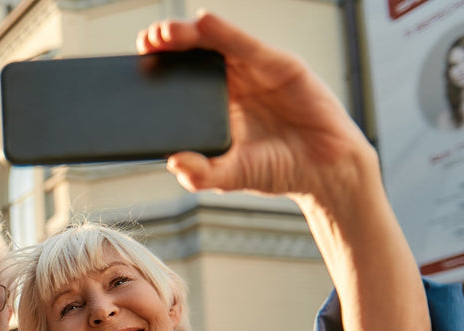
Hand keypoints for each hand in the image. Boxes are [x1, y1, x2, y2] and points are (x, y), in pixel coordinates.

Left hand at [137, 11, 374, 204]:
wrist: (325, 172)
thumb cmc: (280, 169)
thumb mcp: (231, 176)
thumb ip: (202, 173)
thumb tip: (174, 163)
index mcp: (218, 106)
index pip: (184, 80)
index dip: (162, 69)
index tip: (138, 64)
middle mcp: (235, 83)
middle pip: (196, 55)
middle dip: (169, 45)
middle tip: (147, 43)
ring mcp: (257, 72)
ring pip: (218, 44)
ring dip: (190, 35)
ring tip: (165, 32)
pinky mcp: (281, 66)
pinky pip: (248, 47)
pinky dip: (227, 33)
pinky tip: (206, 22)